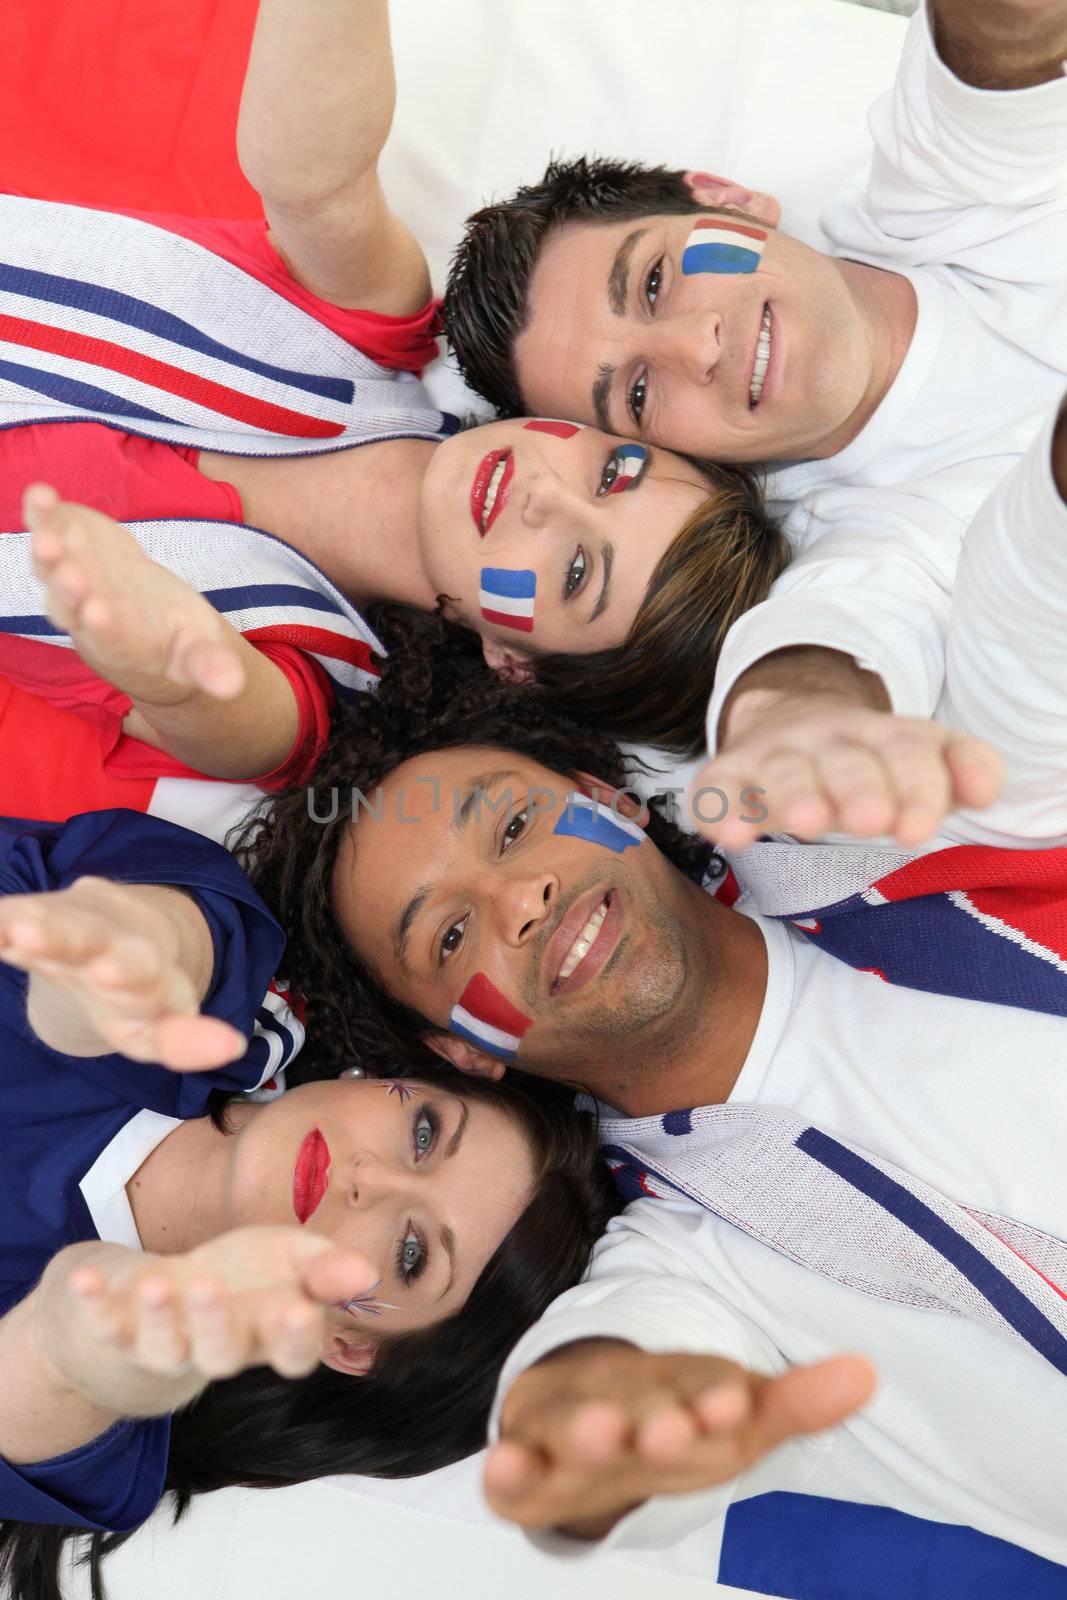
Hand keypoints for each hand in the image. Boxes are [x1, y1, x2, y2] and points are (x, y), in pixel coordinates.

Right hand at [0, 875, 244, 1067]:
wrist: (124, 934)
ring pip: (46, 919)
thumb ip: (187, 1039)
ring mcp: (67, 921)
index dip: (126, 973)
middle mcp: (105, 936)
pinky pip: (7, 918)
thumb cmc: (139, 997)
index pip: (139, 971)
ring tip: (9, 927)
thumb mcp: (162, 1024)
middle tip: (34, 934)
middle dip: (62, 936)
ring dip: (25, 923)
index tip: (109, 972)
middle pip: (84, 935)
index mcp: (144, 968)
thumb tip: (232, 1047)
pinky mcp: (31, 914)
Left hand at [25, 483, 244, 706]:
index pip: (112, 640)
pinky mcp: (71, 552)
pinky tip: (40, 494)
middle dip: (69, 588)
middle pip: (70, 606)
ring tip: (44, 531)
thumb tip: (232, 685)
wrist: (148, 623)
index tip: (99, 613)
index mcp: (125, 646)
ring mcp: (73, 583)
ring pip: (50, 571)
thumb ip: (209, 666)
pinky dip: (41, 515)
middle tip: (70, 572)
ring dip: (46, 551)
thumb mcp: (199, 656)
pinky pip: (48, 533)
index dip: (105, 627)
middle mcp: (89, 618)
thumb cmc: (178, 644)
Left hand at [61, 1226, 375, 1385]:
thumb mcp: (291, 1258)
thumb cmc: (245, 1274)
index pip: (289, 1352)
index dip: (293, 1338)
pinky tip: (87, 1280)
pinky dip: (93, 1306)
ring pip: (167, 1348)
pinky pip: (106, 1328)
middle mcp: (219, 1349)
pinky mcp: (122, 1332)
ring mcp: (167, 1345)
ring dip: (161, 1318)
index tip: (300, 1309)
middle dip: (216, 1323)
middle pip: (221, 1354)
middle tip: (211, 1286)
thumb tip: (367, 1272)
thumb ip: (325, 1268)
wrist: (175, 1289)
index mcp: (268, 1334)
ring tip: (156, 1283)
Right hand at [484, 1340, 875, 1534]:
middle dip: (652, 1418)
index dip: (715, 1395)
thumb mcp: (737, 1420)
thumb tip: (869, 1371)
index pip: (698, 1386)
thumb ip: (796, 1403)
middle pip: (634, 1407)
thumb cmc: (675, 1421)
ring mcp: (568, 1433)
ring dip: (584, 1431)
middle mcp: (621, 1402)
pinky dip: (506, 1469)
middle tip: (670, 1428)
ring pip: (571, 1430)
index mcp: (676, 1388)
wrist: (588, 1414)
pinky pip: (511, 1476)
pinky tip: (505, 1464)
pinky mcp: (528, 1469)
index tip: (735, 1402)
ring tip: (599, 1433)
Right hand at [696, 688, 1003, 849]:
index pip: (908, 752)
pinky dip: (720, 809)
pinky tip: (730, 835)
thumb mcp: (920, 756)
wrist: (786, 717)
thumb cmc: (867, 760)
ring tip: (806, 822)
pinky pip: (716, 789)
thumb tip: (986, 789)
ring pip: (782, 771)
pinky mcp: (726, 775)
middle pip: (844, 761)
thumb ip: (964, 767)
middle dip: (857, 787)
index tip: (917, 830)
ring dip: (794, 794)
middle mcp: (825, 738)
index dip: (917, 787)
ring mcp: (773, 755)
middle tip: (871, 822)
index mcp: (882, 734)